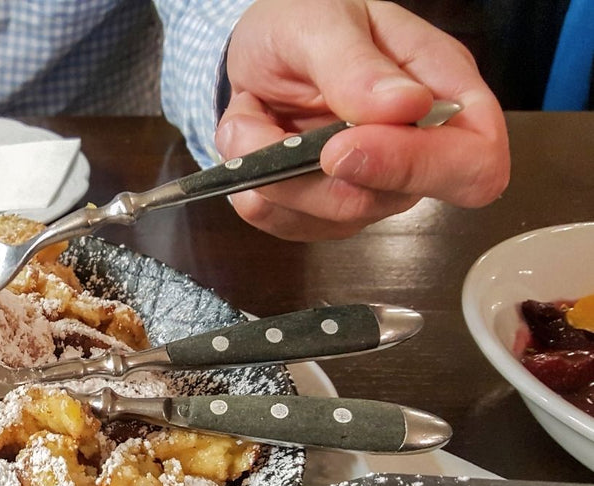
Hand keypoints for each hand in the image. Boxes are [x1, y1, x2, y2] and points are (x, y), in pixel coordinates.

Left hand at [217, 0, 509, 239]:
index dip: (419, 168)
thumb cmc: (304, 20)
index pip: (474, 161)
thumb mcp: (321, 23)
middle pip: (390, 200)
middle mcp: (414, 146)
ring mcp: (370, 183)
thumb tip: (406, 106)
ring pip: (333, 219)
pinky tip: (250, 147)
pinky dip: (256, 191)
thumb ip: (357, 66)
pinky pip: (292, 225)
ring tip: (251, 121)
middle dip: (317, 174)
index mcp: (440, 89)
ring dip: (275, 177)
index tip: (344, 146)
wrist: (255, 46)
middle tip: (269, 133)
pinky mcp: (325, 207)